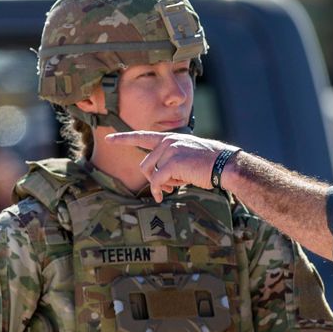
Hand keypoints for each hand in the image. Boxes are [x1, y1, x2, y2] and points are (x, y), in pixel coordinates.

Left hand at [105, 131, 233, 201]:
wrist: (224, 164)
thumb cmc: (207, 164)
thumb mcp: (186, 156)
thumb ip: (169, 161)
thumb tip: (156, 181)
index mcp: (169, 138)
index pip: (141, 136)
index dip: (123, 138)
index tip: (108, 139)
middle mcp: (167, 141)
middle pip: (145, 164)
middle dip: (151, 179)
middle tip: (166, 188)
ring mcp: (170, 150)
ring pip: (150, 173)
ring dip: (159, 185)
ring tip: (174, 187)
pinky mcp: (173, 163)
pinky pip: (156, 181)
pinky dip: (157, 191)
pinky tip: (165, 195)